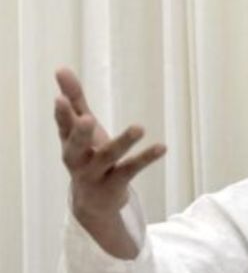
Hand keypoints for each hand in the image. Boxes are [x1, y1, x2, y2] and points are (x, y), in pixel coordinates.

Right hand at [54, 68, 165, 221]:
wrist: (93, 204)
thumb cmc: (88, 157)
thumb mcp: (81, 130)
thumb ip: (75, 100)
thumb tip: (61, 68)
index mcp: (69, 142)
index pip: (63, 125)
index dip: (62, 113)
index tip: (60, 98)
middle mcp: (78, 159)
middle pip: (77, 145)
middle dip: (81, 132)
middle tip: (89, 119)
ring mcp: (95, 174)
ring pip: (108, 157)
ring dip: (123, 142)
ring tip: (139, 127)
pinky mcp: (114, 185)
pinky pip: (131, 170)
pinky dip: (146, 158)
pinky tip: (162, 147)